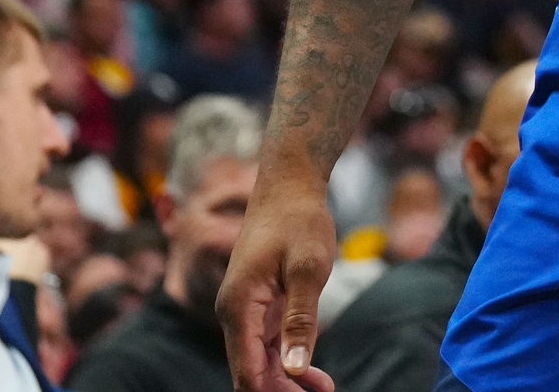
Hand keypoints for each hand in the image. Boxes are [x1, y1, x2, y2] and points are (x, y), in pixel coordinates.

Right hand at [218, 163, 340, 391]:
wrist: (289, 186)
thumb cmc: (299, 221)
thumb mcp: (308, 267)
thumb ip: (301, 318)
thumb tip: (294, 368)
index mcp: (238, 306)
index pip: (246, 370)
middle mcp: (235, 313)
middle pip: (250, 372)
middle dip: (279, 391)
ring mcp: (246, 311)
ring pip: (260, 362)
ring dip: (287, 381)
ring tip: (324, 391)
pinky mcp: (260, 306)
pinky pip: (269, 345)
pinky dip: (290, 362)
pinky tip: (316, 378)